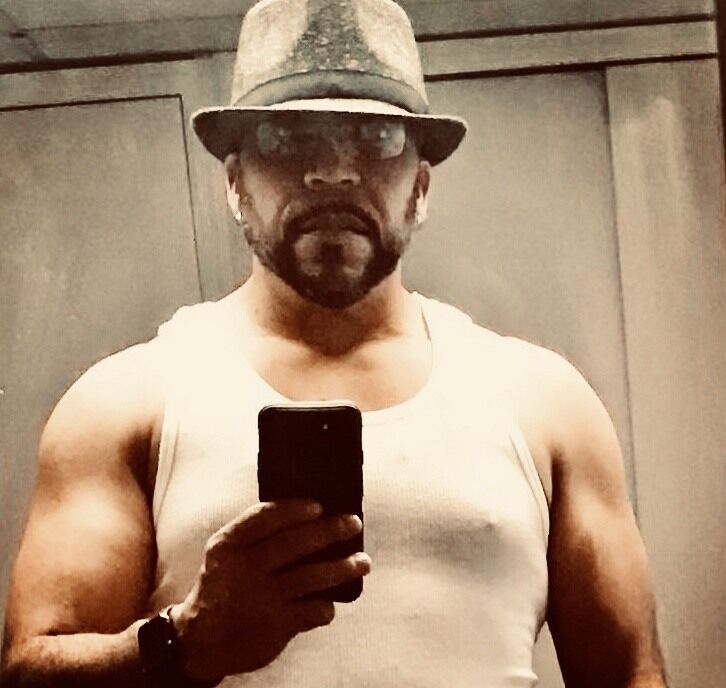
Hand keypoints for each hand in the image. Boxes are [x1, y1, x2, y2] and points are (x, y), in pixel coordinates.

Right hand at [169, 499, 369, 680]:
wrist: (199, 639)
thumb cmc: (225, 583)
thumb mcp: (225, 552)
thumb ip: (255, 533)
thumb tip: (310, 512)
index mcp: (229, 544)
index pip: (264, 517)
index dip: (294, 509)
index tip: (319, 505)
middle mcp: (244, 568)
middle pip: (294, 543)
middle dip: (329, 531)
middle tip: (353, 523)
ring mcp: (260, 598)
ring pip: (310, 576)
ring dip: (342, 567)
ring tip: (363, 562)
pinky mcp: (274, 626)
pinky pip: (311, 610)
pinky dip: (326, 606)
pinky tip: (331, 602)